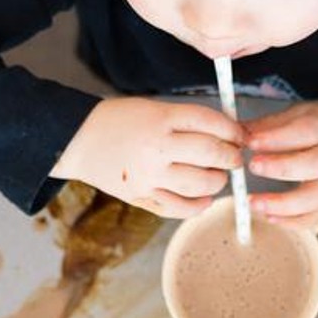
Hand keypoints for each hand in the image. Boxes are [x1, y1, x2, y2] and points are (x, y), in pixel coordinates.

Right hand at [51, 97, 242, 217]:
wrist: (77, 139)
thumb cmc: (120, 120)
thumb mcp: (154, 108)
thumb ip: (188, 121)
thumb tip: (228, 135)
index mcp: (162, 119)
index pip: (212, 124)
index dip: (233, 131)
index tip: (240, 137)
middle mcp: (157, 148)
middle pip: (212, 155)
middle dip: (231, 158)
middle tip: (234, 158)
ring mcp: (149, 176)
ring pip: (201, 185)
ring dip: (217, 182)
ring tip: (216, 176)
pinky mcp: (142, 197)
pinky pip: (180, 208)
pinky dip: (199, 205)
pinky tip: (204, 198)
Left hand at [243, 102, 317, 225]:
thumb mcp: (301, 115)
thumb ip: (271, 125)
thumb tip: (240, 132)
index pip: (303, 132)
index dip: (276, 138)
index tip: (251, 141)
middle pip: (312, 165)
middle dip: (281, 167)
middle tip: (254, 166)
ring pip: (314, 198)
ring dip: (283, 204)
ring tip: (256, 203)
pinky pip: (313, 217)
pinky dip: (291, 222)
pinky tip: (270, 217)